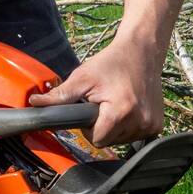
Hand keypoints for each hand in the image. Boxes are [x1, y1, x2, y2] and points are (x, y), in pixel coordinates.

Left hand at [28, 37, 164, 145]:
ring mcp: (151, 125)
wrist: (142, 52)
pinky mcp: (158, 125)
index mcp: (120, 112)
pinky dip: (129, 126)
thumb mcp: (82, 77)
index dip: (90, 128)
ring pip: (122, 140)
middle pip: (109, 141)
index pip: (97, 140)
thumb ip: (60, 96)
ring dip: (115, 127)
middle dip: (102, 127)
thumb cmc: (111, 62)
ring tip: (116, 103)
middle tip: (103, 104)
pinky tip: (129, 108)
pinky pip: (136, 136)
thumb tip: (34, 104)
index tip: (91, 111)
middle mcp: (139, 122)